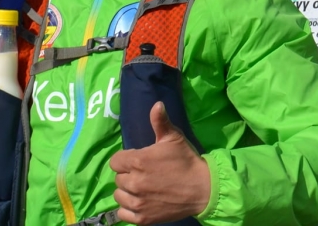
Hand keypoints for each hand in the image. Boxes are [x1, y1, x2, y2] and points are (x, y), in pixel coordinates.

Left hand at [109, 102, 210, 224]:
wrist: (202, 189)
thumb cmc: (186, 161)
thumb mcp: (174, 138)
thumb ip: (161, 122)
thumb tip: (157, 104)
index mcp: (138, 161)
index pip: (115, 161)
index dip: (125, 159)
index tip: (136, 161)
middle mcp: (134, 182)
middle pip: (118, 178)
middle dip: (128, 174)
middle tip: (143, 174)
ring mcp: (138, 202)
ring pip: (119, 196)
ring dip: (127, 192)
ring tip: (141, 188)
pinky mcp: (142, 218)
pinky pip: (123, 214)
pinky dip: (128, 209)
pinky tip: (140, 202)